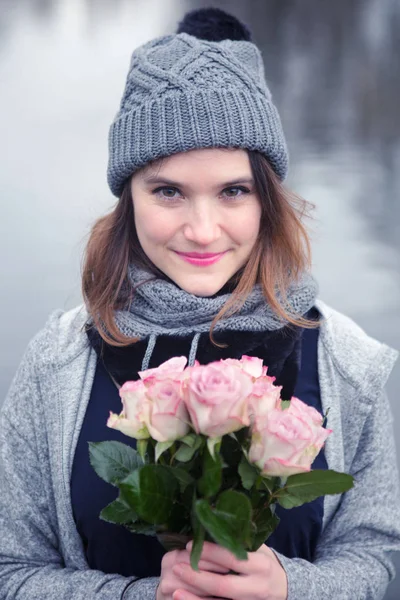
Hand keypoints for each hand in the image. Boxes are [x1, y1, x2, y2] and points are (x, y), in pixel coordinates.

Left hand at [170, 542, 287, 599]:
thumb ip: (239, 540)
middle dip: (198, 577)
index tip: (190, 543)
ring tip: (175, 590)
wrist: (285, 590)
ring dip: (195, 598)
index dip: (210, 552)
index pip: (232, 558)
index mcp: (260, 565)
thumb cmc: (266, 563)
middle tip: (177, 565)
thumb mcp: (259, 549)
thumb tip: (211, 520)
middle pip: (223, 585)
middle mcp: (256, 587)